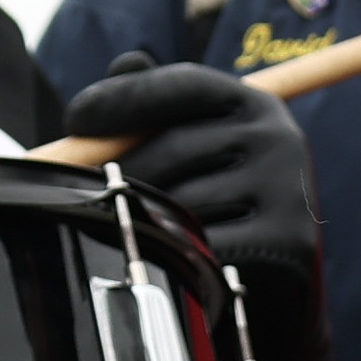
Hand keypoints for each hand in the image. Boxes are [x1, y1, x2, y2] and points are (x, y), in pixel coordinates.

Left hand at [57, 64, 320, 286]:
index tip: (74, 120)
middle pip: (173, 146)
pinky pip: (199, 246)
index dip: (124, 97)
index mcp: (258, 106)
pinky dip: (175, 258)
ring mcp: (287, 191)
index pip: (185, 84)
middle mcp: (281, 139)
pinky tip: (174, 267)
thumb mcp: (197, 153)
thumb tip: (125, 62)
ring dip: (148, 223)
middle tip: (92, 198)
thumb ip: (161, 107)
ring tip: (145, 238)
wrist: (273, 298)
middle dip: (123, 175)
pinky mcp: (284, 243)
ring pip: (179, 202)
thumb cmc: (218, 213)